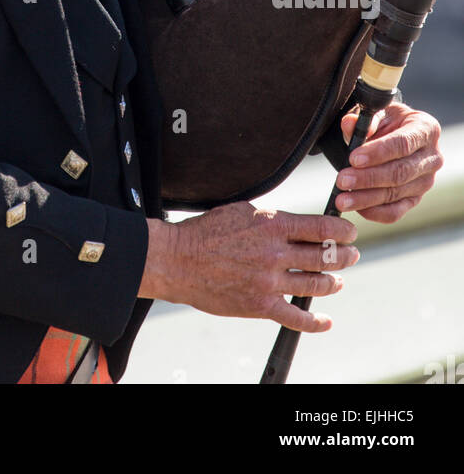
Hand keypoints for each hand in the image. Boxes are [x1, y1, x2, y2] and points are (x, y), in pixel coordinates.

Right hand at [139, 203, 358, 332]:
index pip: (321, 227)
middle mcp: (275, 253)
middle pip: (325, 256)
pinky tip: (326, 321)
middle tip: (352, 255)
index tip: (350, 231)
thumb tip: (298, 221)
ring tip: (338, 281)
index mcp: (272, 224)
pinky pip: (296, 317)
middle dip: (345, 256)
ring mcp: (269, 281)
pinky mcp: (260, 306)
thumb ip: (274, 217)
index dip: (343, 230)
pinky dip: (315, 322)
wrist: (179, 260)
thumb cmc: (208, 231)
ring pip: (315, 284)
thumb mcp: (244, 210)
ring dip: (333, 283)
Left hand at [334, 101, 442, 222]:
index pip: (403, 144)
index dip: (378, 152)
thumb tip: (349, 124)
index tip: (354, 158)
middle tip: (343, 180)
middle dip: (368, 178)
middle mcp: (431, 158)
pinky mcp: (415, 199)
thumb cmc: (387, 121)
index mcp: (426, 129)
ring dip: (366, 198)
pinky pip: (396, 211)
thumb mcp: (378, 113)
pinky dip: (375, 212)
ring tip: (342, 199)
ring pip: (395, 193)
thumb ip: (365, 119)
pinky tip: (357, 208)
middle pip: (400, 172)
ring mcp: (425, 181)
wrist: (396, 132)